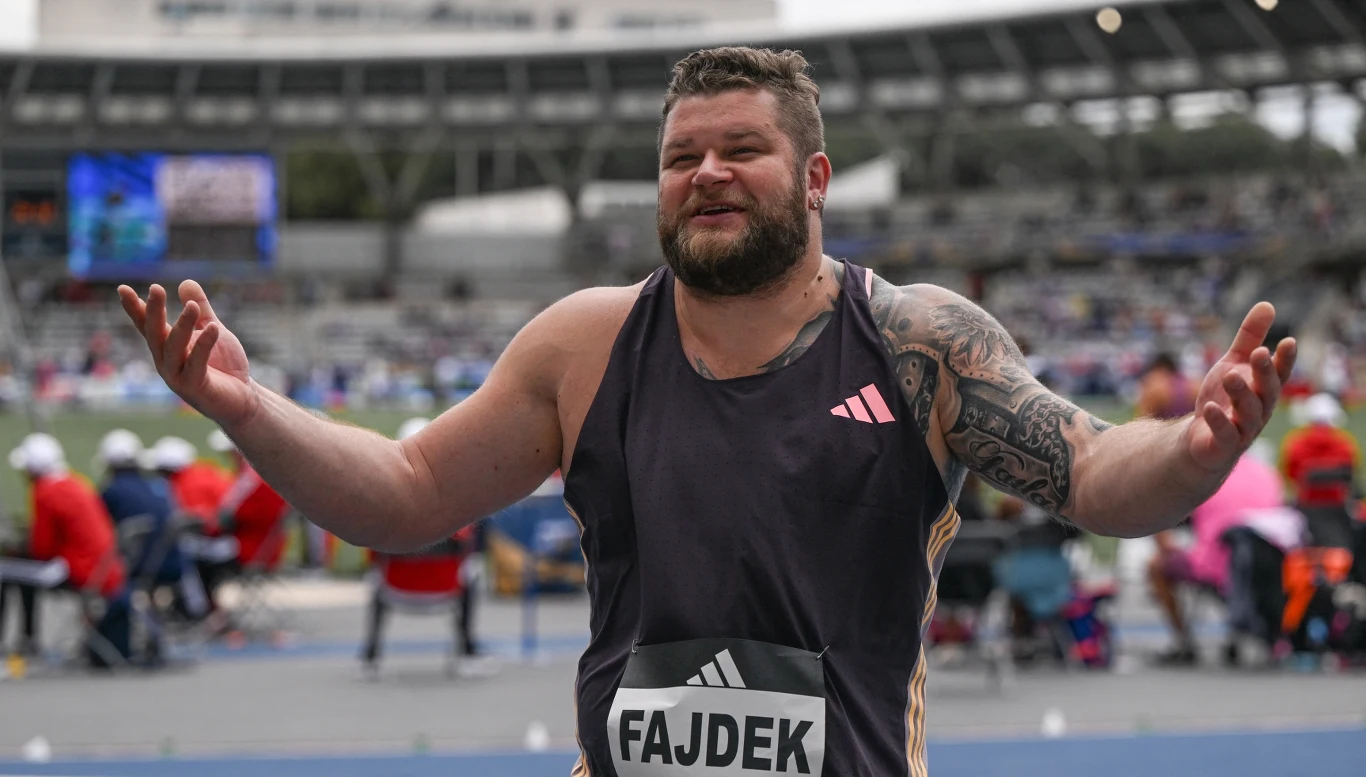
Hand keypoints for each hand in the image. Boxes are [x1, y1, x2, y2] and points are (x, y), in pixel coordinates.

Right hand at [118, 281, 258, 428]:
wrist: (241, 399)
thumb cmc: (223, 365)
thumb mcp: (211, 330)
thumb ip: (200, 310)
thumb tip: (186, 281)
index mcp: (167, 347)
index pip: (147, 326)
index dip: (135, 309)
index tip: (122, 288)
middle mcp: (166, 362)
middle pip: (155, 334)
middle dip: (154, 312)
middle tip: (155, 288)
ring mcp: (178, 377)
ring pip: (173, 349)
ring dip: (182, 326)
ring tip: (192, 306)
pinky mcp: (195, 388)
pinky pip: (197, 364)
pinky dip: (204, 345)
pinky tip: (214, 328)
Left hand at [1185, 302, 1295, 472]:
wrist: (1202, 441)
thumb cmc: (1224, 399)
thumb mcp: (1233, 364)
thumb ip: (1249, 338)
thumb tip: (1267, 304)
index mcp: (1263, 389)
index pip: (1279, 373)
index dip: (1285, 360)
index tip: (1289, 341)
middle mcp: (1259, 409)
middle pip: (1267, 391)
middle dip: (1264, 373)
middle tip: (1260, 353)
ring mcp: (1243, 429)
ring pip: (1248, 412)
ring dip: (1241, 394)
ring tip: (1231, 375)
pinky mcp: (1224, 445)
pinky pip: (1225, 433)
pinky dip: (1219, 421)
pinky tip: (1210, 407)